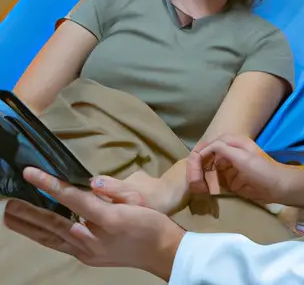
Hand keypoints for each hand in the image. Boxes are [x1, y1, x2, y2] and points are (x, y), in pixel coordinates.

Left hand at [3, 168, 184, 280]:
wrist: (162, 251)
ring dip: (30, 227)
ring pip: (53, 237)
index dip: (50, 184)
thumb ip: (114, 189)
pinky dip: (45, 236)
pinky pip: (61, 245)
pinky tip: (37, 230)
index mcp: (107, 218)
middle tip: (8, 202)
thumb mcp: (139, 199)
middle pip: (55, 222)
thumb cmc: (153, 221)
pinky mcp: (88, 257)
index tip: (32, 173)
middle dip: (29, 211)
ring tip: (11, 216)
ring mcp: (88, 251)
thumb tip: (91, 183)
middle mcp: (93, 237)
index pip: (72, 198)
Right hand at [187, 134, 302, 204]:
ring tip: (197, 185)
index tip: (193, 162)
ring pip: (210, 169)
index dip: (201, 151)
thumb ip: (224, 149)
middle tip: (193, 178)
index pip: (212, 143)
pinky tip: (204, 190)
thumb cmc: (263, 170)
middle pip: (208, 155)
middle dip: (199, 165)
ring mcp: (230, 167)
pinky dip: (208, 185)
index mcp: (234, 143)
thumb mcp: (243, 157)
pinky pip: (215, 181)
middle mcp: (230, 153)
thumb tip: (206, 147)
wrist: (279, 188)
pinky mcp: (231, 181)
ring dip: (202, 176)